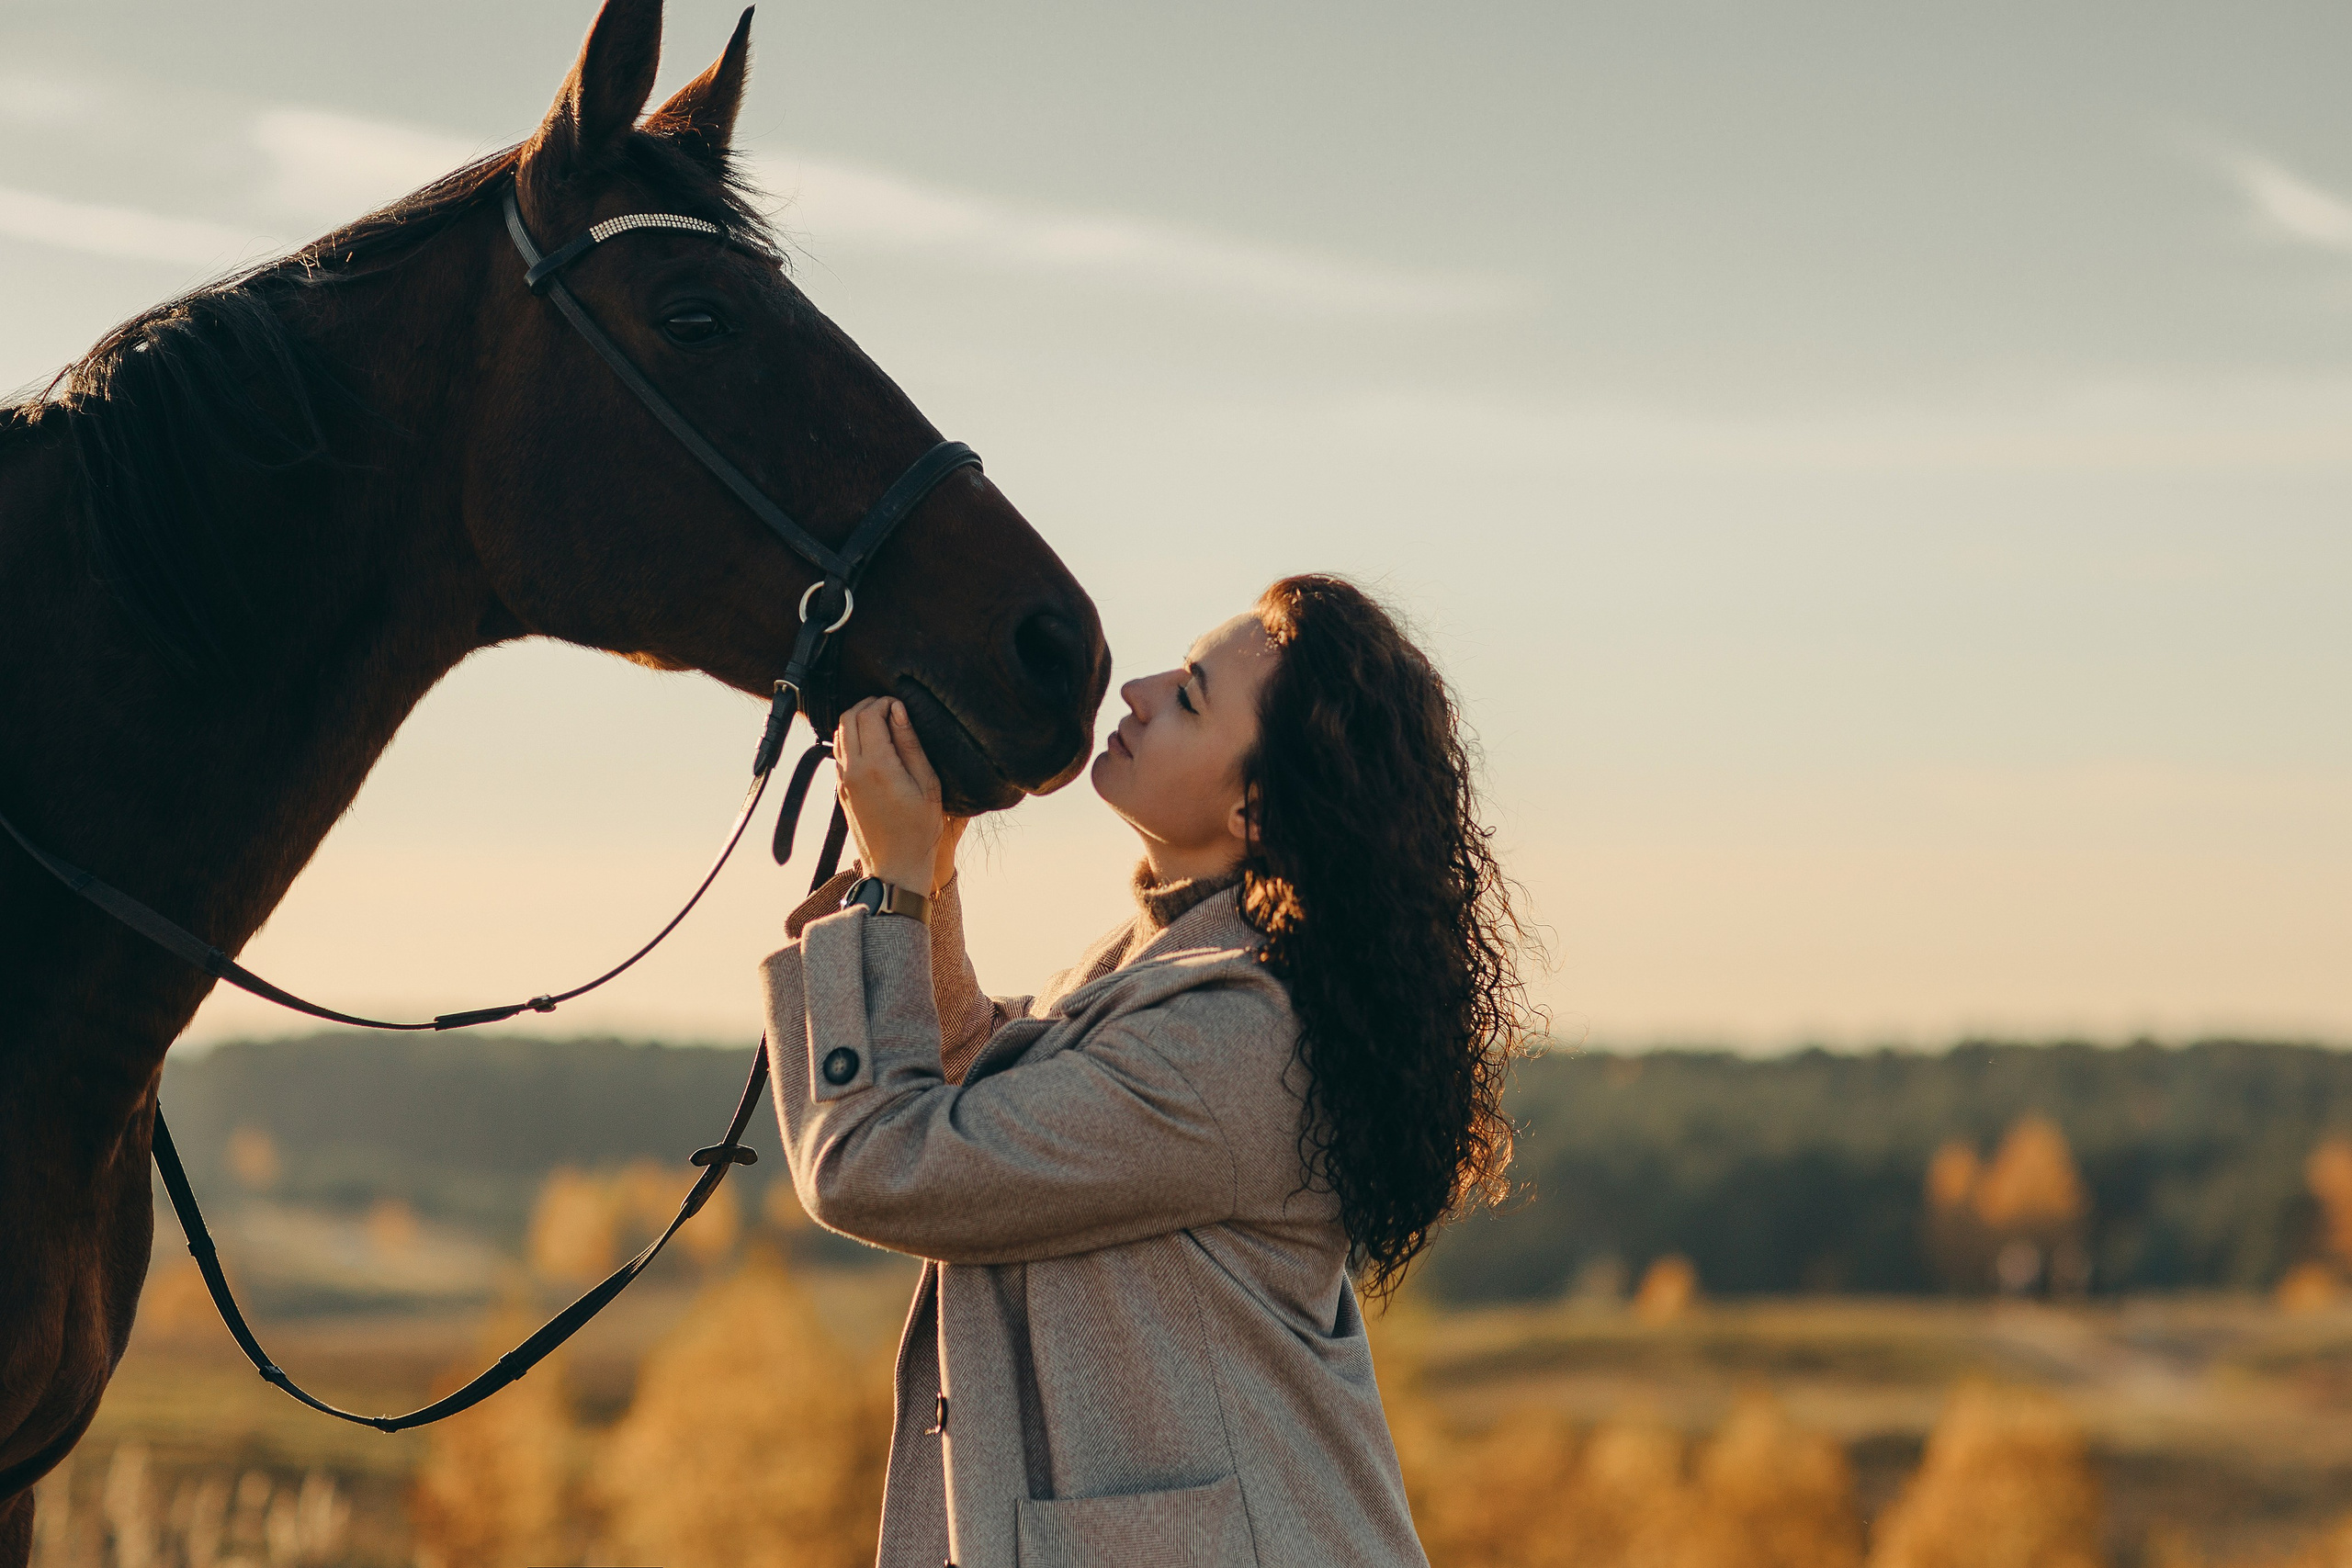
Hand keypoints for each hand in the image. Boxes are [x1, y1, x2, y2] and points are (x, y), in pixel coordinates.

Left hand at [835, 697, 953, 893]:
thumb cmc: (920, 829)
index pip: (869, 714)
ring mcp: (842, 781)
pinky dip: (852, 739)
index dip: (885, 703)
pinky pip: (839, 753)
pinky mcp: (840, 791)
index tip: (902, 707)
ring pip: (839, 733)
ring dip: (857, 721)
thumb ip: (910, 744)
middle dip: (869, 706)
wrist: (896, 867)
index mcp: (876, 765)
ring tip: (883, 726)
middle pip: (848, 717)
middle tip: (892, 711)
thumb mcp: (927, 783)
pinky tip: (874, 746)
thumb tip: (898, 711)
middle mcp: (852, 770)